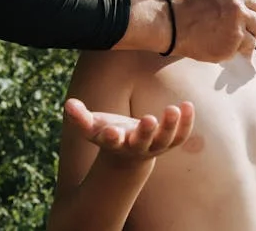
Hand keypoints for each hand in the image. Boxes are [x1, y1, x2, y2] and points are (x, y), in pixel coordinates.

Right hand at [64, 98, 194, 161]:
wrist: (129, 152)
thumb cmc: (108, 132)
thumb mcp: (92, 126)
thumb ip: (80, 117)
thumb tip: (68, 104)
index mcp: (115, 143)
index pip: (112, 142)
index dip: (111, 137)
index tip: (112, 131)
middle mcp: (136, 147)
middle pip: (142, 143)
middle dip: (145, 132)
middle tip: (149, 119)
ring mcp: (155, 146)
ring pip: (165, 140)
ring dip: (170, 126)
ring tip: (174, 108)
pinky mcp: (170, 142)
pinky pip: (181, 135)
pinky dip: (186, 122)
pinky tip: (187, 104)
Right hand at [171, 0, 255, 61]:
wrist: (170, 25)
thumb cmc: (186, 9)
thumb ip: (232, 3)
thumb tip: (246, 12)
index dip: (250, 13)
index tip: (243, 19)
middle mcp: (240, 12)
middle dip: (251, 29)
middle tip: (238, 32)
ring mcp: (236, 32)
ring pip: (253, 41)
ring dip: (243, 43)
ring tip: (226, 41)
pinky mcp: (229, 49)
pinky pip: (238, 53)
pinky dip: (230, 52)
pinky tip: (215, 46)